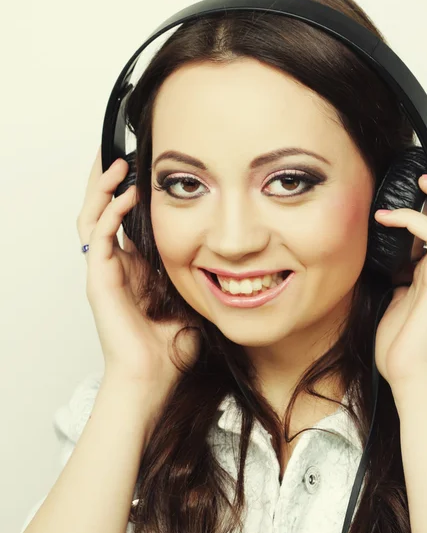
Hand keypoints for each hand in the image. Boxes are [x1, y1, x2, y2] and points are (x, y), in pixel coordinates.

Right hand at [76, 148, 199, 407]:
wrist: (154, 377)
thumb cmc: (171, 347)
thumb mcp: (192, 300)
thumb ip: (198, 277)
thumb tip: (227, 258)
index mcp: (136, 269)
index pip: (126, 222)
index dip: (129, 194)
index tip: (145, 171)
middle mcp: (117, 266)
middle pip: (103, 213)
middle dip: (107, 183)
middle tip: (119, 154)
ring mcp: (106, 272)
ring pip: (93, 218)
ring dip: (102, 189)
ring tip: (116, 163)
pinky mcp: (100, 281)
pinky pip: (99, 238)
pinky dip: (110, 213)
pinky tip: (126, 196)